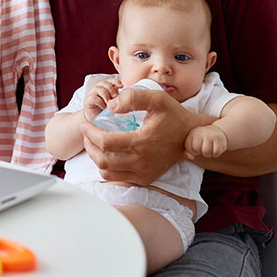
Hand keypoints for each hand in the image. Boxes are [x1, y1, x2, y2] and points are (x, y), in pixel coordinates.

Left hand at [78, 89, 203, 184]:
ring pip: (107, 172)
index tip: (85, 123)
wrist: (191, 137)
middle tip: (86, 132)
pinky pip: (117, 177)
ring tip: (94, 142)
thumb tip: (110, 106)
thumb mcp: (156, 98)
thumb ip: (132, 98)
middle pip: (102, 160)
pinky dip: (106, 167)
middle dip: (89, 145)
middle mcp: (141, 162)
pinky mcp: (145, 178)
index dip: (90, 132)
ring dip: (95, 157)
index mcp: (142, 143)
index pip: (105, 142)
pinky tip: (106, 152)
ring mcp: (143, 173)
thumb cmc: (174, 116)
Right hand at [83, 78, 123, 120]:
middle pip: (104, 83)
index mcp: (106, 88)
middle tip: (115, 98)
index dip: (116, 82)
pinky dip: (101, 102)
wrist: (95, 119)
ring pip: (99, 89)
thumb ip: (117, 98)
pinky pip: (94, 98)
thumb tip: (122, 95)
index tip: (121, 86)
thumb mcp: (114, 103)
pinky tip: (103, 108)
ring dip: (106, 96)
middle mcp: (98, 89)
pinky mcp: (87, 101)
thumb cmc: (106, 111)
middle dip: (111, 90)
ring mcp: (92, 94)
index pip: (110, 81)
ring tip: (109, 103)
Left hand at [184, 125, 228, 158]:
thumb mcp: (193, 143)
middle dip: (200, 152)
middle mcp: (200, 132)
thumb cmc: (202, 140)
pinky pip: (216, 152)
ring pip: (206, 151)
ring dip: (208, 154)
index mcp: (192, 133)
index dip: (193, 151)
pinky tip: (216, 148)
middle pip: (196, 149)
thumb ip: (188, 151)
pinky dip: (216, 154)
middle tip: (204, 148)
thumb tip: (191, 157)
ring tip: (210, 149)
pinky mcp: (218, 139)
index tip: (198, 147)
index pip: (188, 147)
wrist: (217, 132)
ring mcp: (210, 135)